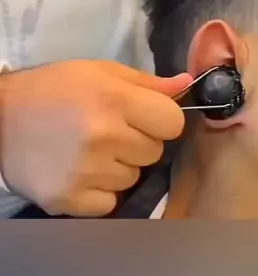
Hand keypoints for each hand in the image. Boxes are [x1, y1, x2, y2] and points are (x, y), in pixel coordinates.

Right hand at [0, 61, 190, 216]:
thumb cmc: (51, 90)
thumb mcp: (97, 72)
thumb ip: (145, 82)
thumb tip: (187, 86)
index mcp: (114, 99)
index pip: (173, 123)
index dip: (161, 120)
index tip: (143, 118)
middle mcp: (104, 136)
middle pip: (154, 152)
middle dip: (136, 143)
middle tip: (106, 133)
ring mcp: (87, 172)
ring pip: (132, 178)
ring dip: (117, 168)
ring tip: (87, 152)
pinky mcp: (71, 199)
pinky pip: (110, 203)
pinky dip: (99, 192)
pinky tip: (78, 173)